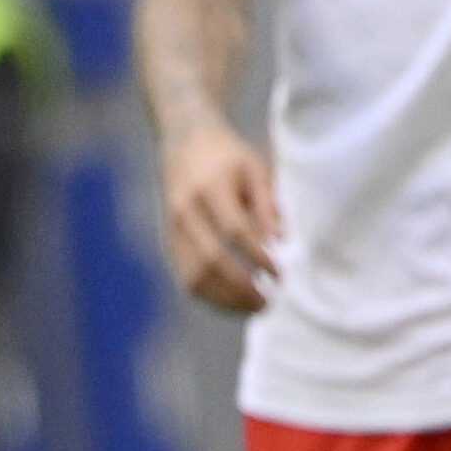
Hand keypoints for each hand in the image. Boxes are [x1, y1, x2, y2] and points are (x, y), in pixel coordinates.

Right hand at [159, 118, 280, 311]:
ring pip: (193, 275)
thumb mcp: (256, 168)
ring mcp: (172, 229)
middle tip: (269, 302)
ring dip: (224, 298)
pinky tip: (233, 302)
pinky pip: (184, 276)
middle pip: (210, 259)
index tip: (281, 274)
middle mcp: (185, 211)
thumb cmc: (229, 157)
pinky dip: (209, 295)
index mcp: (209, 188)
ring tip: (254, 308)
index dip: (258, 256)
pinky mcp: (168, 241)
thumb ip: (268, 203)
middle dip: (241, 287)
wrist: (184, 142)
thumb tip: (282, 242)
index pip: (234, 231)